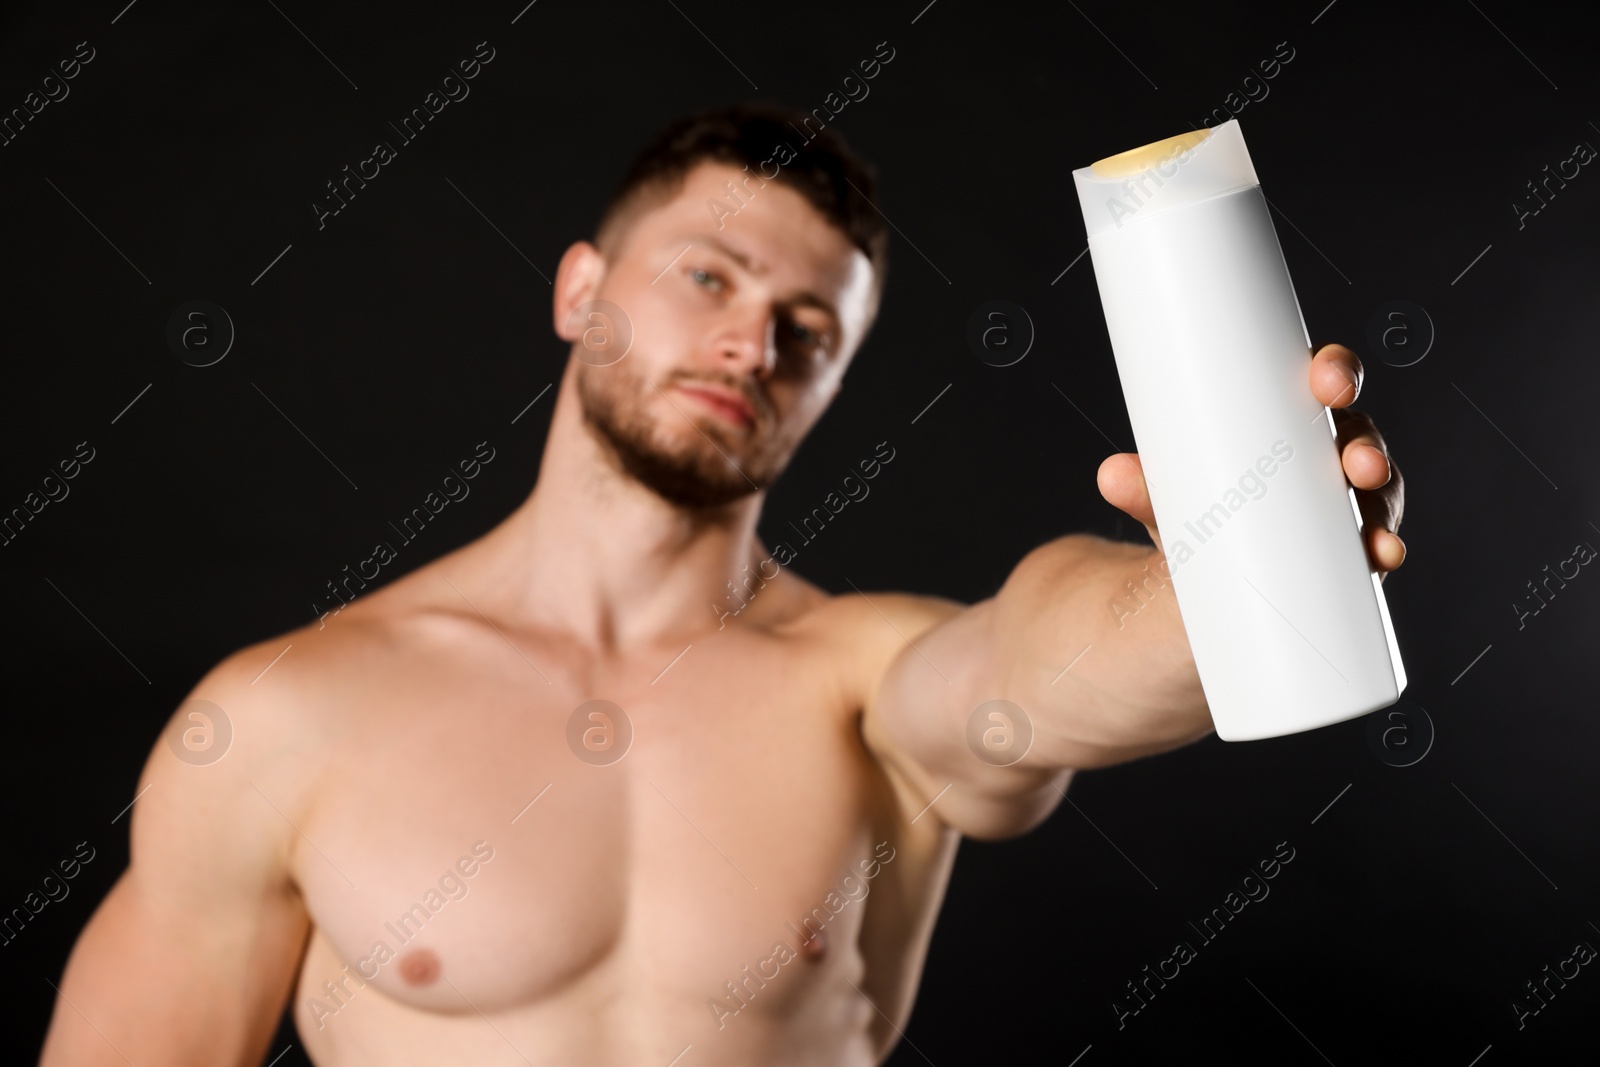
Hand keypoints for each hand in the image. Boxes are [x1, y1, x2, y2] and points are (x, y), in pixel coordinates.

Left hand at [1095, 342, 1405, 576]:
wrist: (1193, 579)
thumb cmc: (1191, 512)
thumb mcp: (1166, 499)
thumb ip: (1143, 489)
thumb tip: (1112, 475)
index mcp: (1288, 417)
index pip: (1323, 380)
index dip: (1336, 372)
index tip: (1327, 382)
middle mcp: (1324, 452)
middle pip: (1359, 434)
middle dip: (1366, 447)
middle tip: (1354, 464)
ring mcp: (1341, 501)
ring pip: (1377, 490)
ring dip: (1383, 503)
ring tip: (1373, 527)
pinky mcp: (1344, 548)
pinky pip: (1375, 540)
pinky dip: (1382, 548)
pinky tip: (1383, 556)